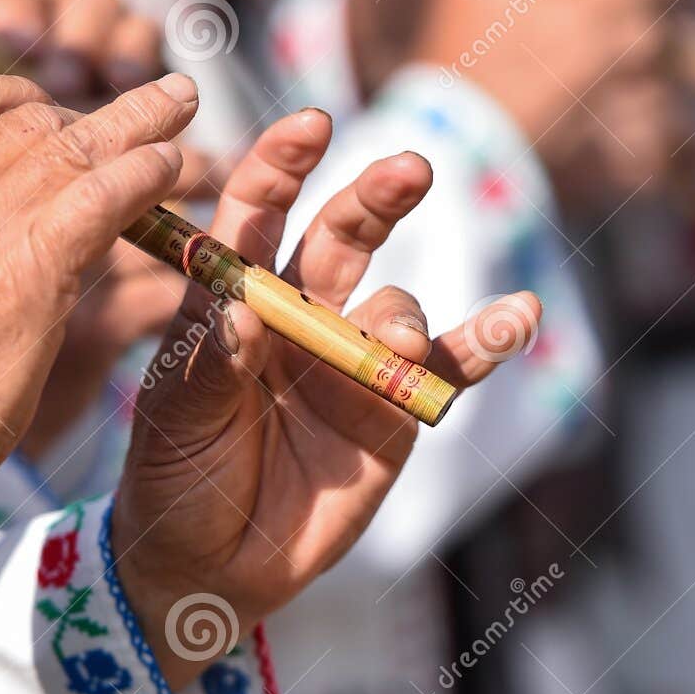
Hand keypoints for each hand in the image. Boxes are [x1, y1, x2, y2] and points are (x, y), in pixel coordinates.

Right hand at [0, 70, 199, 507]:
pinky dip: (146, 171)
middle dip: (91, 117)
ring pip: (76, 144)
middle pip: (28, 119)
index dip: (22, 97)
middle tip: (145, 111)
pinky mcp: (32, 264)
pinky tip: (170, 167)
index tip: (59, 111)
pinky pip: (105, 193)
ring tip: (180, 106)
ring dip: (139, 125)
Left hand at [111, 108, 540, 690]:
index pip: (258, 211)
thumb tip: (251, 310)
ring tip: (393, 349)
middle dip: (374, 197)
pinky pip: (447, 366)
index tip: (309, 127)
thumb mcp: (175, 417)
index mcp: (233, 298)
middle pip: (343, 234)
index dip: (282, 164)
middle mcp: (297, 313)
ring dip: (399, 316)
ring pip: (395, 304)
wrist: (212, 566)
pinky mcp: (395, 409)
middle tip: (408, 171)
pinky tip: (519, 315)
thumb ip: (213, 361)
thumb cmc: (175, 478)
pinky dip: (486, 340)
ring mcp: (351, 358)